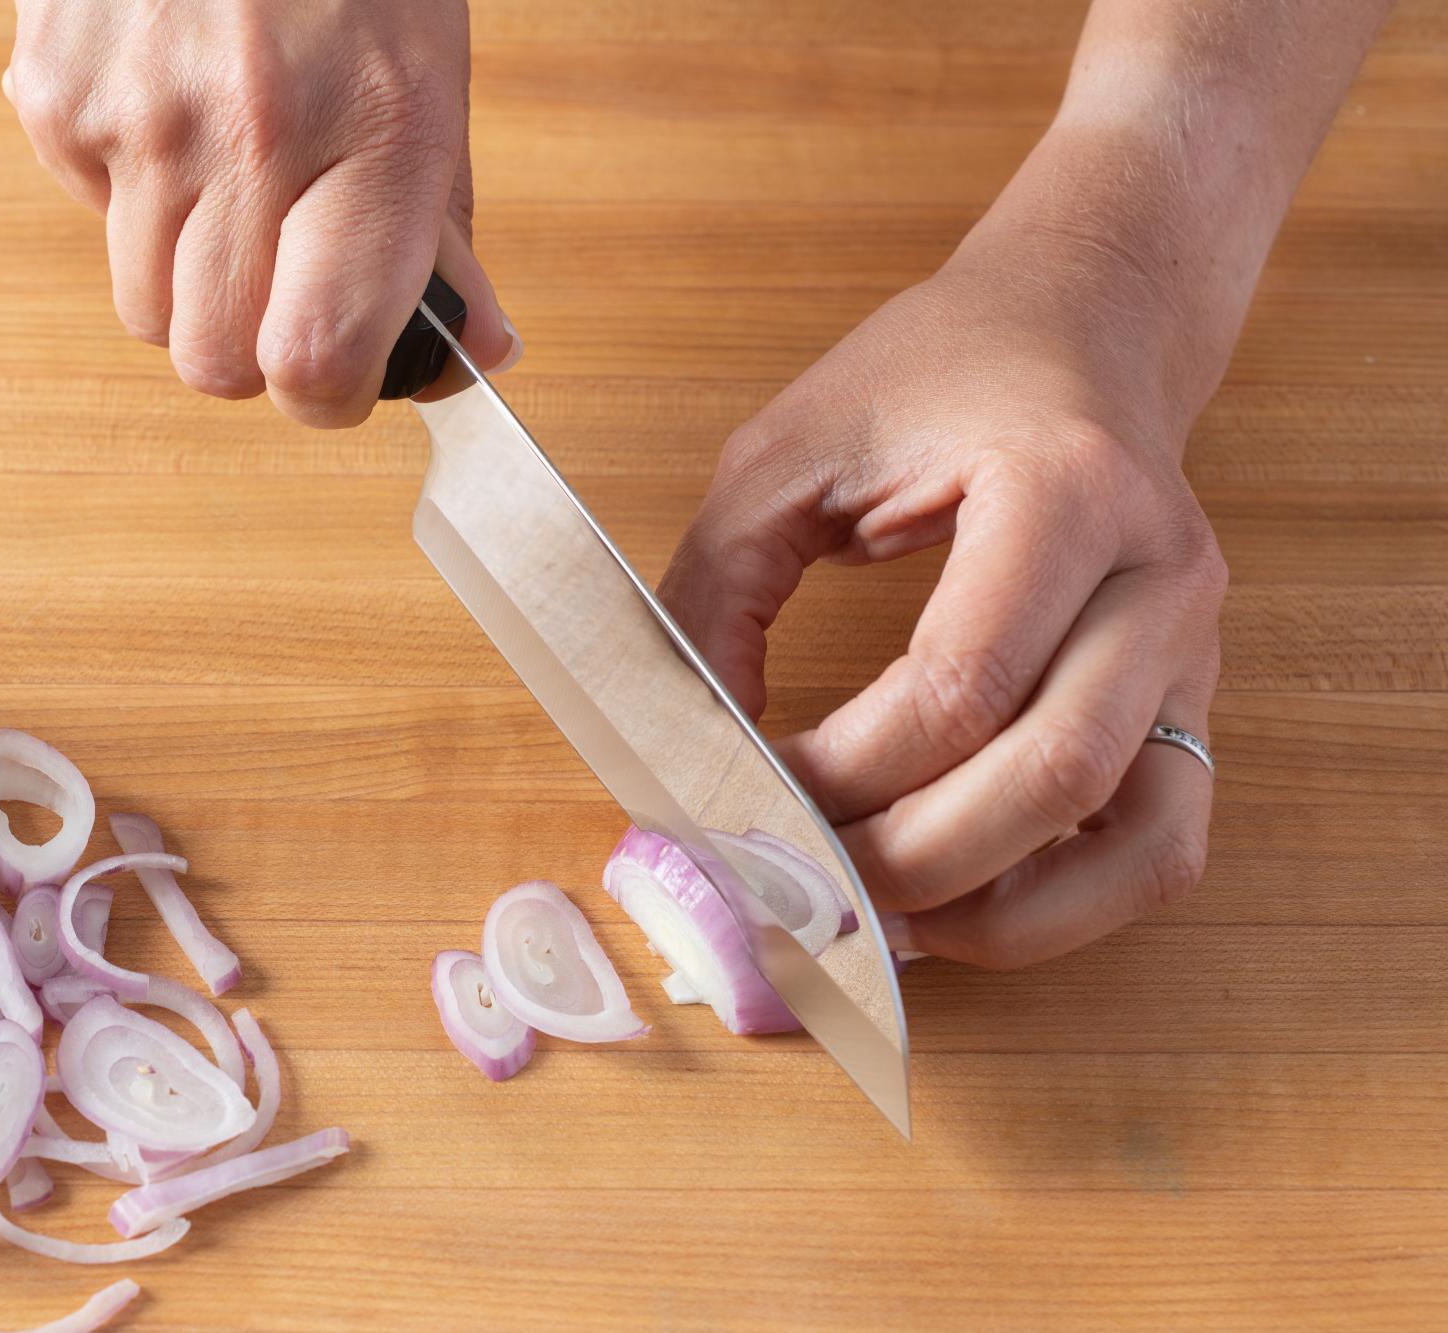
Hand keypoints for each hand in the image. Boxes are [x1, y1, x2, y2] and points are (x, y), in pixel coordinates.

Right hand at [5, 0, 516, 426]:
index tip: (340, 380)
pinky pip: (90, 218)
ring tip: (231, 180)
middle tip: (285, 283)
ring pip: (144, 308)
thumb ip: (442, 237)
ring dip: (190, 279)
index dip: (326, 397)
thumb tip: (471, 355)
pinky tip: (171, 113)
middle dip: (253, 348)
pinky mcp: (52, 93)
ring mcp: (134, 115)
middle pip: (214, 360)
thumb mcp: (432, 87)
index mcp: (372, 136)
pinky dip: (130, 197)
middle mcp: (246, 134)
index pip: (313, 356)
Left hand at [659, 168, 1229, 969]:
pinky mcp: (1193, 698)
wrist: (1078, 327)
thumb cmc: (930, 376)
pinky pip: (1162, 845)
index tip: (747, 793)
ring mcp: (1196, 647)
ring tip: (875, 917)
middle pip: (1054, 776)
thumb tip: (683, 749)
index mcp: (1064, 489)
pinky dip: (1062, 904)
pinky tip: (954, 902)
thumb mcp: (782, 454)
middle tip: (798, 883)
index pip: (960, 684)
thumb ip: (715, 594)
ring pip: (1137, 839)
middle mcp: (1159, 577)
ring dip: (999, 911)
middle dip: (908, 860)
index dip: (842, 771)